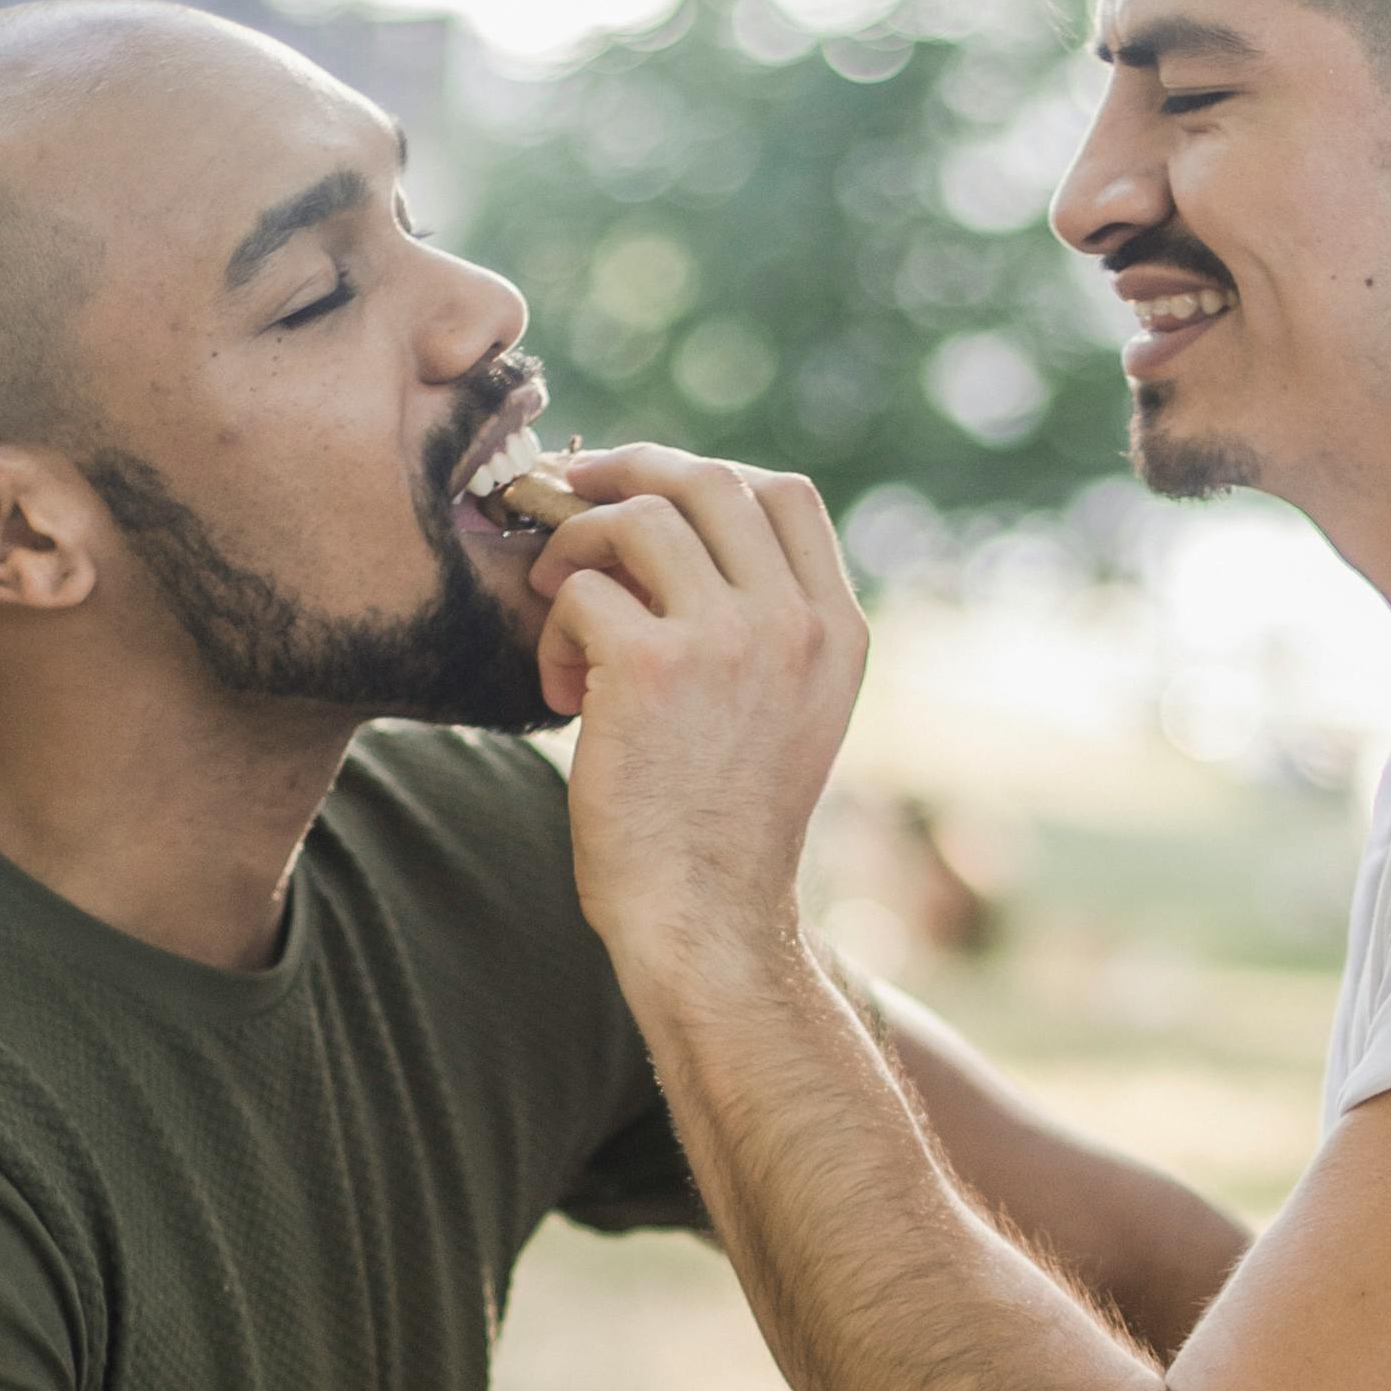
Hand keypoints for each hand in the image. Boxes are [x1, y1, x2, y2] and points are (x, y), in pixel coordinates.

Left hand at [527, 446, 868, 980]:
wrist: (705, 917)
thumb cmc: (723, 823)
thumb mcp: (788, 713)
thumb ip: (766, 626)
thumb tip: (678, 530)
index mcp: (837, 630)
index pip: (784, 494)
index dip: (704, 476)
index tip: (647, 493)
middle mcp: (794, 622)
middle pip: (706, 480)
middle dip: (623, 473)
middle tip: (566, 496)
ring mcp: (729, 638)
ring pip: (634, 521)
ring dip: (575, 552)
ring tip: (561, 615)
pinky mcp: (652, 666)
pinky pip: (581, 590)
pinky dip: (554, 630)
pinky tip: (563, 691)